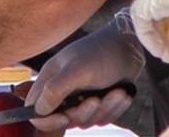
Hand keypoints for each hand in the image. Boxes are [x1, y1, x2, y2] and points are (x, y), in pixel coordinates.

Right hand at [26, 17, 144, 129]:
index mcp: (51, 78)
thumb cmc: (103, 52)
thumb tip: (38, 110)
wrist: (132, 47)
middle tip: (96, 99)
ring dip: (104, 109)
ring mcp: (81, 97)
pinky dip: (114, 108)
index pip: (35, 109)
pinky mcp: (97, 102)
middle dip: (83, 112)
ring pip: (86, 120)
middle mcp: (63, 89)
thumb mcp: (78, 70)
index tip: (65, 117)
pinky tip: (122, 93)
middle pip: (64, 119)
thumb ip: (55, 89)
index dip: (47, 119)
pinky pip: (102, 118)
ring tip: (117, 92)